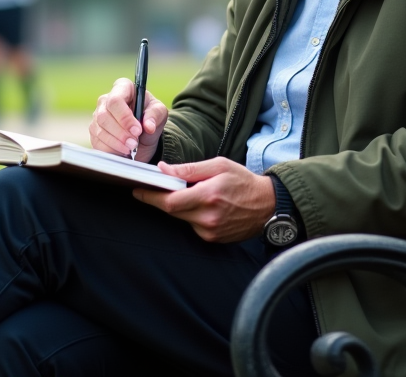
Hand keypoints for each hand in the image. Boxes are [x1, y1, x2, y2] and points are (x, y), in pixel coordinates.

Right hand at [90, 78, 167, 161]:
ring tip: (131, 149)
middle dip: (121, 133)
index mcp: (122, 88)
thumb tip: (148, 126)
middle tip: (134, 143)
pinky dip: (111, 150)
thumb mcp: (159, 112)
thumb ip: (155, 115)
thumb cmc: (150, 117)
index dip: (124, 117)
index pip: (115, 100)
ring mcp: (97, 116)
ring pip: (99, 130)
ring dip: (116, 143)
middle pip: (104, 116)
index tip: (137, 130)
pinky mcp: (94, 132)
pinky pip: (97, 142)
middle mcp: (106, 100)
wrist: (144, 135)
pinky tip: (123, 152)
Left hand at [133, 158, 275, 243]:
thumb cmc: (243, 181)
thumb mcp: (218, 166)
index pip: (170, 201)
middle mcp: (208, 217)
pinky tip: (204, 207)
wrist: (268, 205)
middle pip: (173, 211)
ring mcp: (211, 231)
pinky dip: (192, 215)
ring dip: (180, 207)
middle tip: (156, 188)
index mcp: (209, 195)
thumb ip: (189, 170)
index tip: (137, 191)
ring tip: (192, 194)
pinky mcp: (213, 239)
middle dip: (162, 199)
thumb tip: (163, 170)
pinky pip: (193, 226)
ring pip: (182, 219)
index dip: (151, 197)